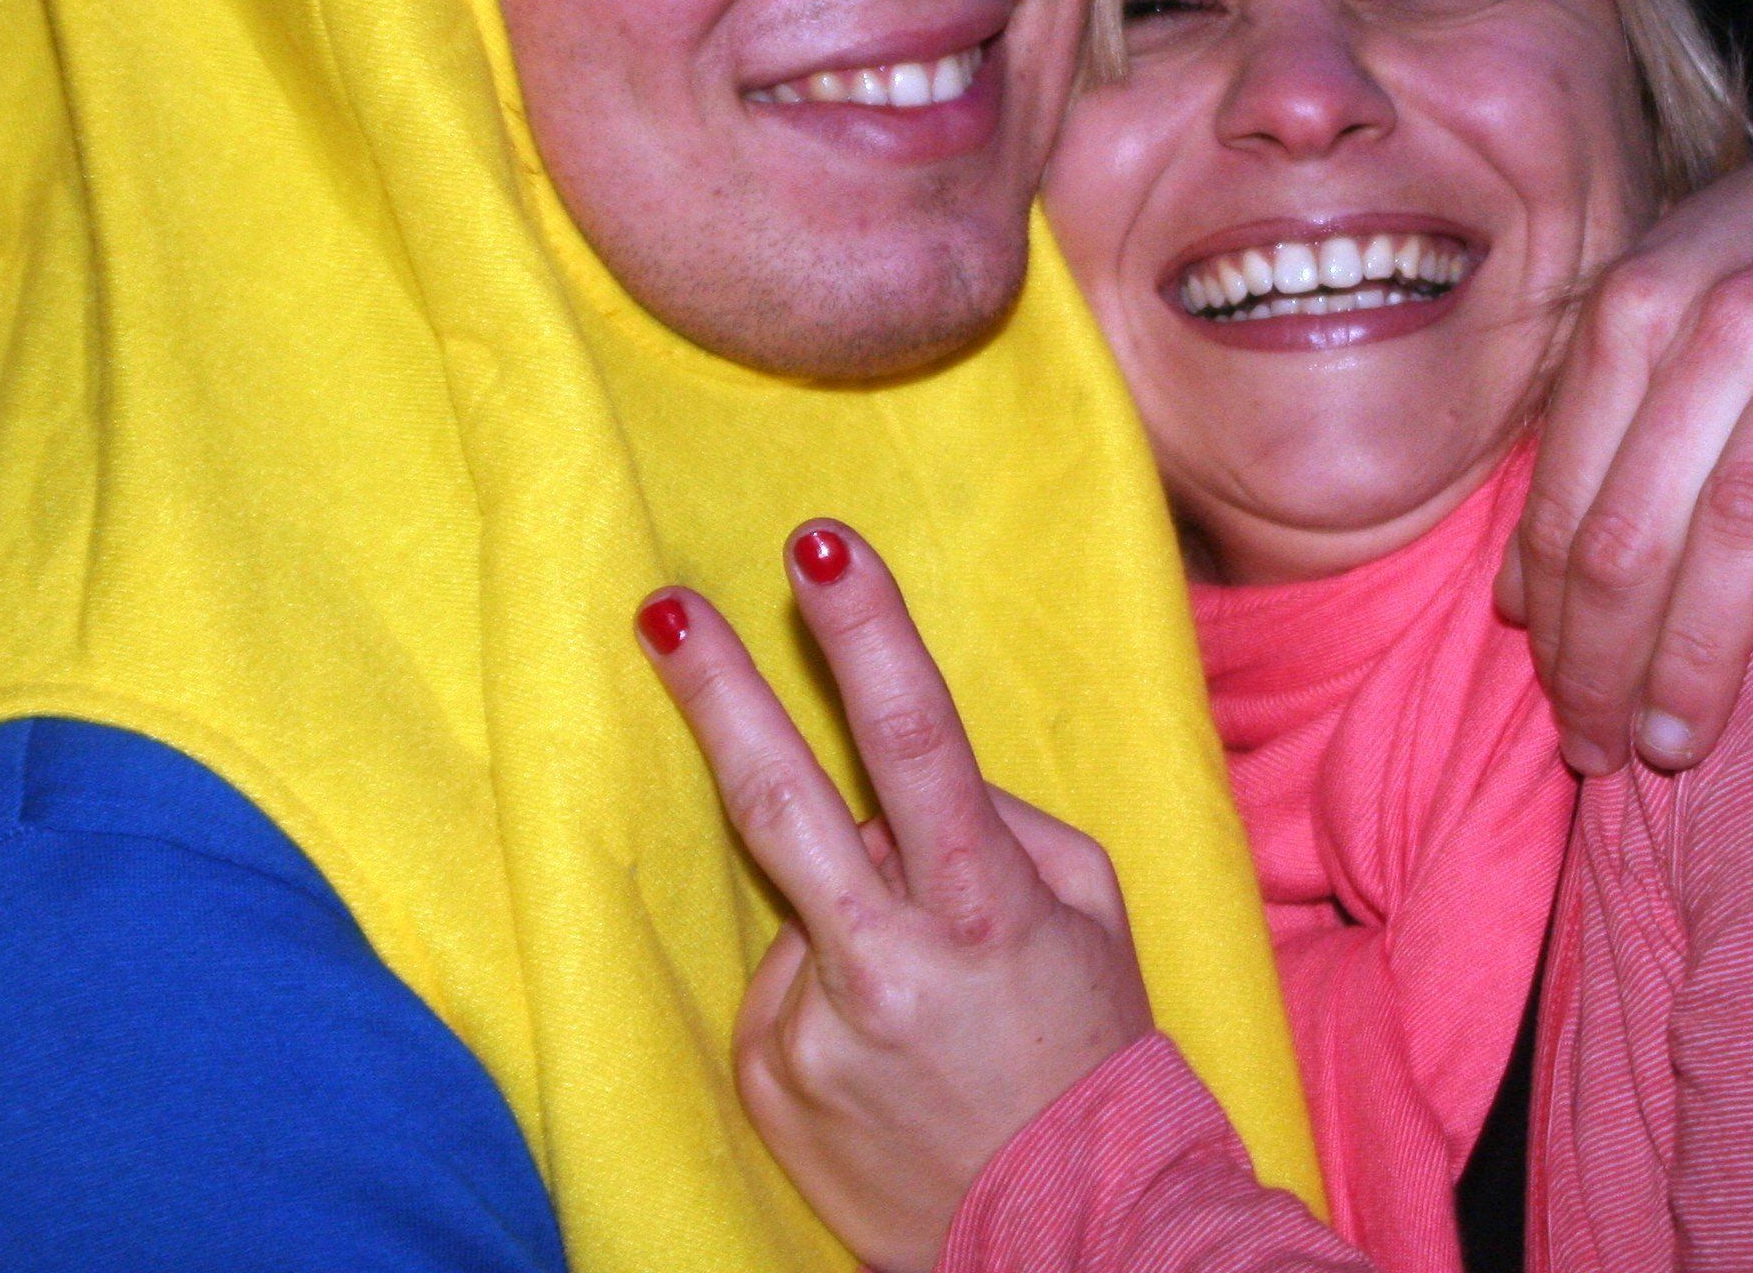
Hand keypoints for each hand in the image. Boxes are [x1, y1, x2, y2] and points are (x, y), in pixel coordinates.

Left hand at [642, 523, 1154, 1270]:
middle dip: (717, 689)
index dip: (865, 635)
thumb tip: (906, 787)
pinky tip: (886, 1062)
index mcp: (981, 903)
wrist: (1075, 1234)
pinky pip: (783, 997)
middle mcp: (887, 963)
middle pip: (780, 799)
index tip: (818, 548)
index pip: (916, 741)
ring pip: (797, 908)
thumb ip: (1004, 827)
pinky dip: (825, 1001)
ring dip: (842, 921)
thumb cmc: (1090, 1052)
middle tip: (659, 607)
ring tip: (923, 1009)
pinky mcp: (770, 1084)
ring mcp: (816, 1030)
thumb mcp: (1093, 915)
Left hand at [1511, 79, 1752, 773]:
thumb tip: (1516, 604)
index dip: (1556, 625)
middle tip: (1616, 757)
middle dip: (1613, 655)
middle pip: (1644, 515)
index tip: (1566, 720)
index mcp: (1644, 302)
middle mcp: (1735, 303)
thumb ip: (1596, 440)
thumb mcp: (1679, 311)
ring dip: (1714, 639)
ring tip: (1689, 740)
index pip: (1570, 496)